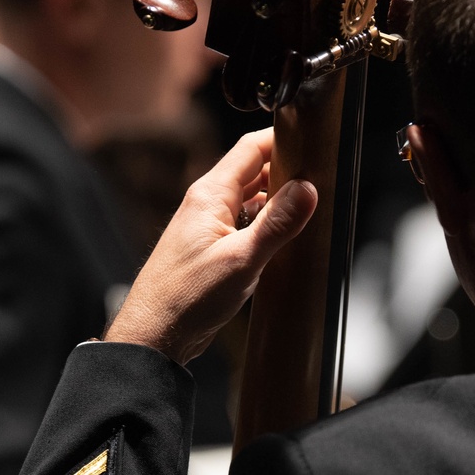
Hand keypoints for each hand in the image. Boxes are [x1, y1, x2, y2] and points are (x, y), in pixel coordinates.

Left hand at [105, 129, 316, 365]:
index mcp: (209, 194)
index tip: (313, 142)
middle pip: (253, 170)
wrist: (154, 335)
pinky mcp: (212, 247)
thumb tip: (306, 190)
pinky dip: (266, 223)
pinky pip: (244, 222)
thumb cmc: (186, 299)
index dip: (283, 139)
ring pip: (250, 197)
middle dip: (286, 170)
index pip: (251, 148)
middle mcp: (206, 203)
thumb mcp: (241, 260)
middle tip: (320, 179)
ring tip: (308, 208)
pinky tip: (283, 237)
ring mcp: (208, 225)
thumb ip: (276, 224)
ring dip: (278, 199)